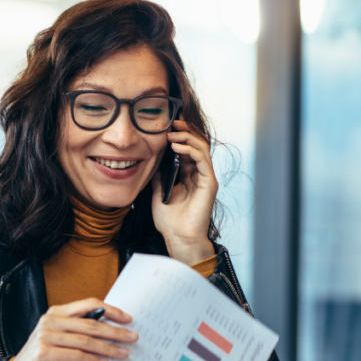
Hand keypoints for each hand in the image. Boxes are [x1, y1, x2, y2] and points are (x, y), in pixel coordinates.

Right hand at [10, 298, 135, 360]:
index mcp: (56, 312)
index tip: (127, 319)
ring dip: (108, 347)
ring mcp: (46, 336)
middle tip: (132, 337)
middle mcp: (51, 321)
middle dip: (115, 331)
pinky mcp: (45, 353)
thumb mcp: (59, 337)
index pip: (89, 304)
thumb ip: (77, 331)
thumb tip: (110, 331)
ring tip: (123, 353)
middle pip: (91, 323)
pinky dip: (93, 360)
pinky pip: (76, 356)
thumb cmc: (43, 357)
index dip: (110, 310)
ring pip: (86, 340)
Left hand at [151, 119, 216, 264]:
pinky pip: (202, 160)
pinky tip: (177, 147)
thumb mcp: (158, 193)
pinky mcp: (210, 183)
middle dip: (185, 131)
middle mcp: (199, 174)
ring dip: (187, 137)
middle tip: (172, 121)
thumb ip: (158, 177)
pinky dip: (190, 150)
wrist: (178, 238)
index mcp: (188, 175)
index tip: (166, 125)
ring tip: (173, 132)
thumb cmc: (169, 222)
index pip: (186, 148)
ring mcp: (205, 178)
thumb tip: (151, 162)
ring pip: (201, 148)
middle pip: (196, 144)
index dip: (178, 136)